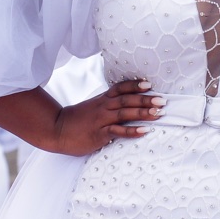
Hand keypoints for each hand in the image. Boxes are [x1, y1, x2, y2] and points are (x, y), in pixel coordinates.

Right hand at [47, 80, 163, 156]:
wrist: (57, 130)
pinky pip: (118, 132)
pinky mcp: (99, 134)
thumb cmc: (77, 120)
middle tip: (162, 100)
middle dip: (146, 100)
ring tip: (158, 113)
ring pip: (125, 114)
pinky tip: (144, 131)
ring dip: (143, 113)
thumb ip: (108, 104)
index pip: (120, 88)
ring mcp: (101, 120)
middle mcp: (104, 107)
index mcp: (102, 99)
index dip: (135, 85)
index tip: (149, 84)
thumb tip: (126, 104)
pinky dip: (132, 131)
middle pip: (127, 100)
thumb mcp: (92, 107)